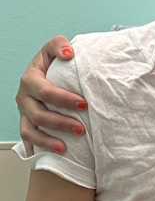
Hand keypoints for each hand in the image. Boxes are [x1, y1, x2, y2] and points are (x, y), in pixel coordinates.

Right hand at [17, 36, 86, 155]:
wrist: (47, 70)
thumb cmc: (53, 61)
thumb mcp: (54, 47)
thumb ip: (59, 45)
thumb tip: (69, 54)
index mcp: (30, 79)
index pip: (45, 91)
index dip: (64, 99)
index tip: (84, 103)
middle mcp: (24, 96)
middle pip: (38, 114)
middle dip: (60, 123)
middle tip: (81, 128)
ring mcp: (24, 111)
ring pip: (30, 130)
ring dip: (48, 140)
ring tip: (66, 147)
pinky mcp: (26, 122)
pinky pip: (28, 138)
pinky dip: (38, 147)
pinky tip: (51, 154)